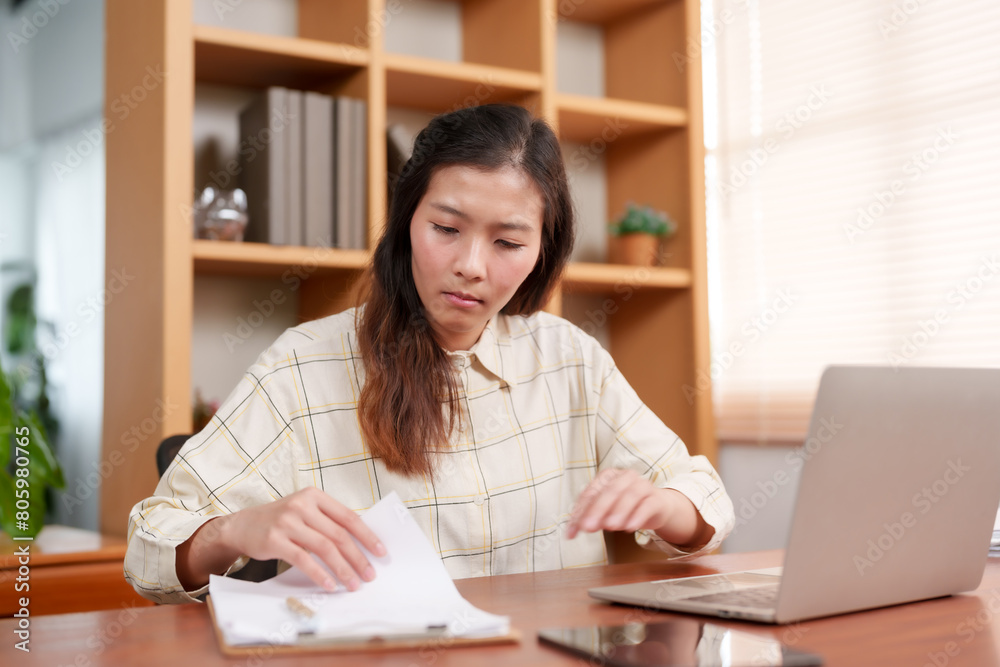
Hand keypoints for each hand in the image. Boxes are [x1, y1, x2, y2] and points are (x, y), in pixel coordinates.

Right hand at [177, 487, 386, 591]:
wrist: (242, 525)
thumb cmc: (280, 520)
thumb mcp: (304, 511)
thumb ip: (328, 521)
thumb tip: (362, 543)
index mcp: (314, 496)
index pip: (348, 517)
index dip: (367, 536)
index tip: (381, 552)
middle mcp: (302, 505)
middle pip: (339, 535)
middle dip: (358, 558)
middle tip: (370, 575)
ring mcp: (288, 522)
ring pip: (324, 548)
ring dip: (342, 569)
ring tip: (353, 584)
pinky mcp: (275, 540)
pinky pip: (304, 560)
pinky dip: (320, 574)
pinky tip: (330, 584)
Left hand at [565, 469, 711, 548]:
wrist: (656, 506)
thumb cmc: (625, 506)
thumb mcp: (604, 511)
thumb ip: (588, 518)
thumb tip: (570, 533)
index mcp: (608, 476)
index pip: (592, 492)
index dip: (582, 510)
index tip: (575, 528)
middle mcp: (626, 477)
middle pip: (610, 492)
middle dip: (598, 510)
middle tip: (588, 527)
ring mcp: (643, 486)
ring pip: (630, 496)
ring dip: (619, 511)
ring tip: (610, 526)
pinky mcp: (656, 499)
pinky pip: (648, 505)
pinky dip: (639, 516)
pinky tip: (631, 527)